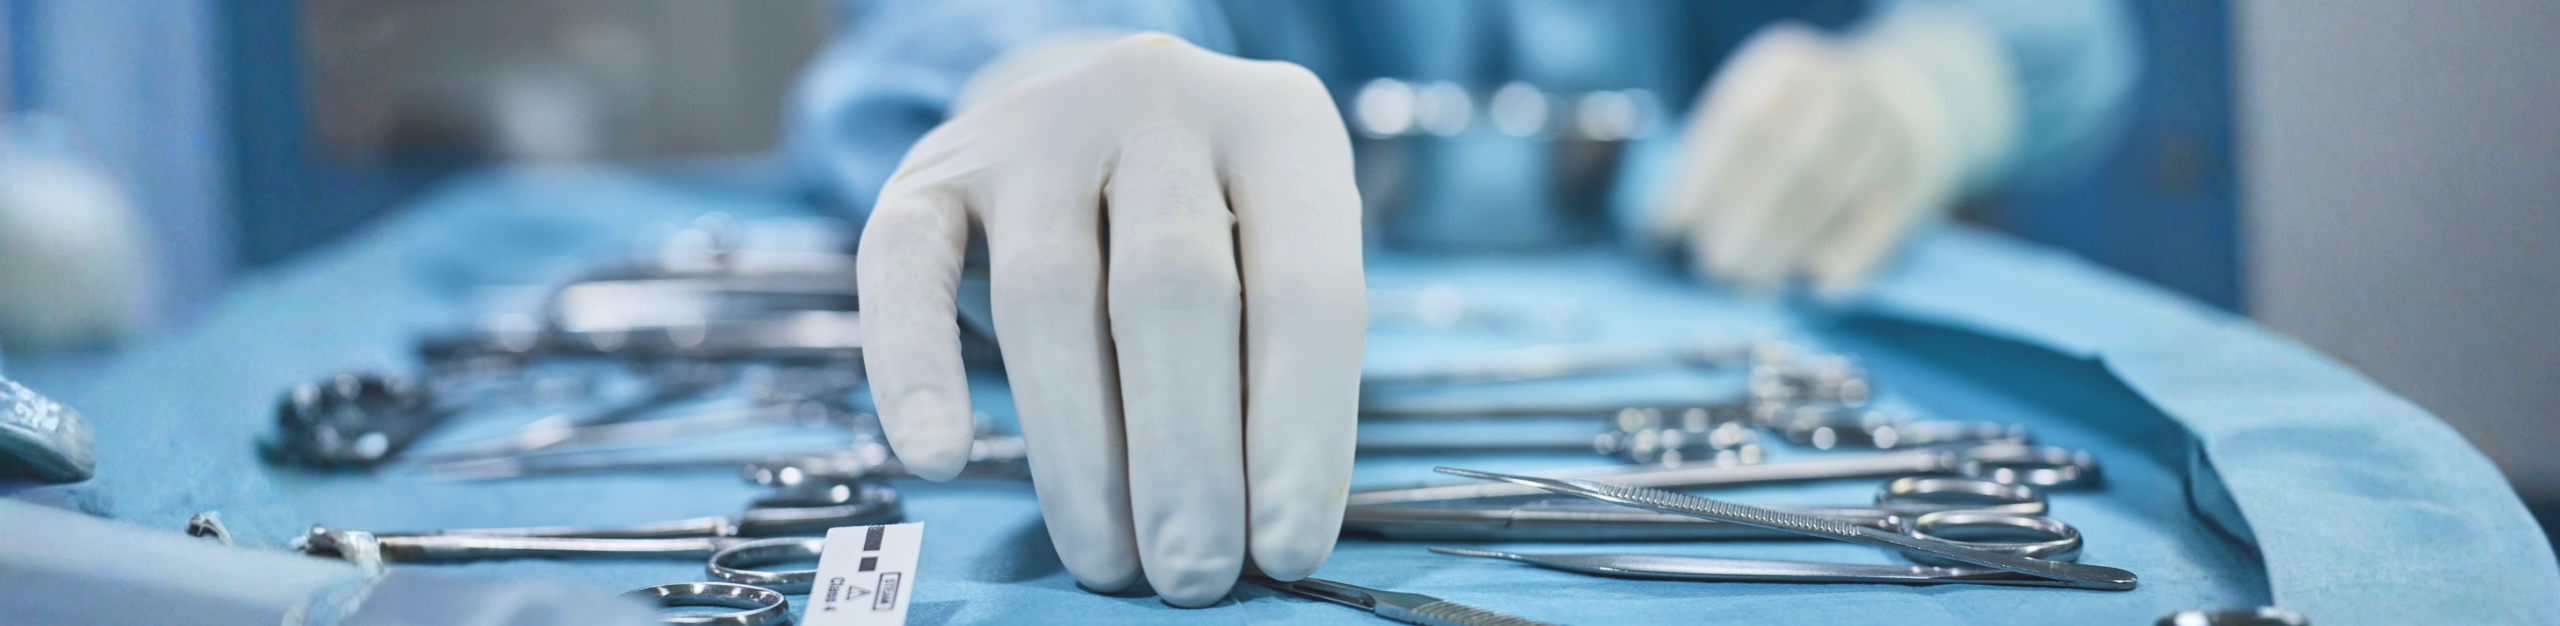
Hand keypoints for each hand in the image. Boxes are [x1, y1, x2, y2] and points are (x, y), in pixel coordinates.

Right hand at [854, 33, 1363, 606]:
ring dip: (1078, 451)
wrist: (1107, 118)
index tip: (1286, 550)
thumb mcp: (1284, 252)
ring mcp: (1037, 126)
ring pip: (1048, 296)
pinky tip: (940, 457)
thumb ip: (1279, 362)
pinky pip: (904, 267)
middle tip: (1192, 575)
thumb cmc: (1221, 221)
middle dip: (1186, 456)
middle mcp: (1160, 100)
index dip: (1300, 433)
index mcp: (1279, 126)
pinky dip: (916, 368)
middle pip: (1171, 293)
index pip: (1304, 289)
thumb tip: (1262, 524)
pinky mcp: (933, 168)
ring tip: (1107, 558)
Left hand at [1652, 12, 2014, 292]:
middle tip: (1712, 269)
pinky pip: (1881, 222)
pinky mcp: (1917, 176)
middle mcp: (1839, 88)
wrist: (1911, 97)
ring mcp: (1885, 130)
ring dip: (1784, 247)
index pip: (1739, 125)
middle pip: (1788, 160)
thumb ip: (1716, 160)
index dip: (1700, 181)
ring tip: (1748, 285)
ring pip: (1831, 193)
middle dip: (1744, 221)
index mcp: (1784, 67)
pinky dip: (1848, 260)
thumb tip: (1666, 234)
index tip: (1666, 230)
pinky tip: (1815, 290)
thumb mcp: (1759, 108)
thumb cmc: (1800, 121)